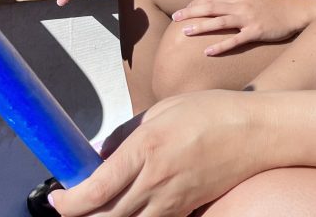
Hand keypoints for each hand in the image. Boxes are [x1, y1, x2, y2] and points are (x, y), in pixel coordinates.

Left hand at [50, 91, 265, 216]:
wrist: (257, 132)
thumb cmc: (213, 112)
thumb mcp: (163, 109)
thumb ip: (127, 134)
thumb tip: (99, 154)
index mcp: (146, 148)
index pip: (94, 190)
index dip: (68, 202)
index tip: (57, 198)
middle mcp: (155, 180)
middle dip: (80, 216)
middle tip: (72, 205)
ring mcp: (172, 200)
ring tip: (99, 208)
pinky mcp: (186, 210)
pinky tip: (130, 208)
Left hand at [172, 0, 315, 55]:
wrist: (295, 12)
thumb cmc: (275, 6)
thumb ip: (239, 0)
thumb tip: (223, 5)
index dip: (197, 2)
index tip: (185, 8)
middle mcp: (242, 4)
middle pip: (212, 7)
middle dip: (192, 11)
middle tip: (176, 17)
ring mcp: (249, 18)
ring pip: (219, 21)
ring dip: (201, 26)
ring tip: (185, 31)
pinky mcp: (256, 31)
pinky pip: (235, 40)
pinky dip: (220, 46)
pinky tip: (208, 51)